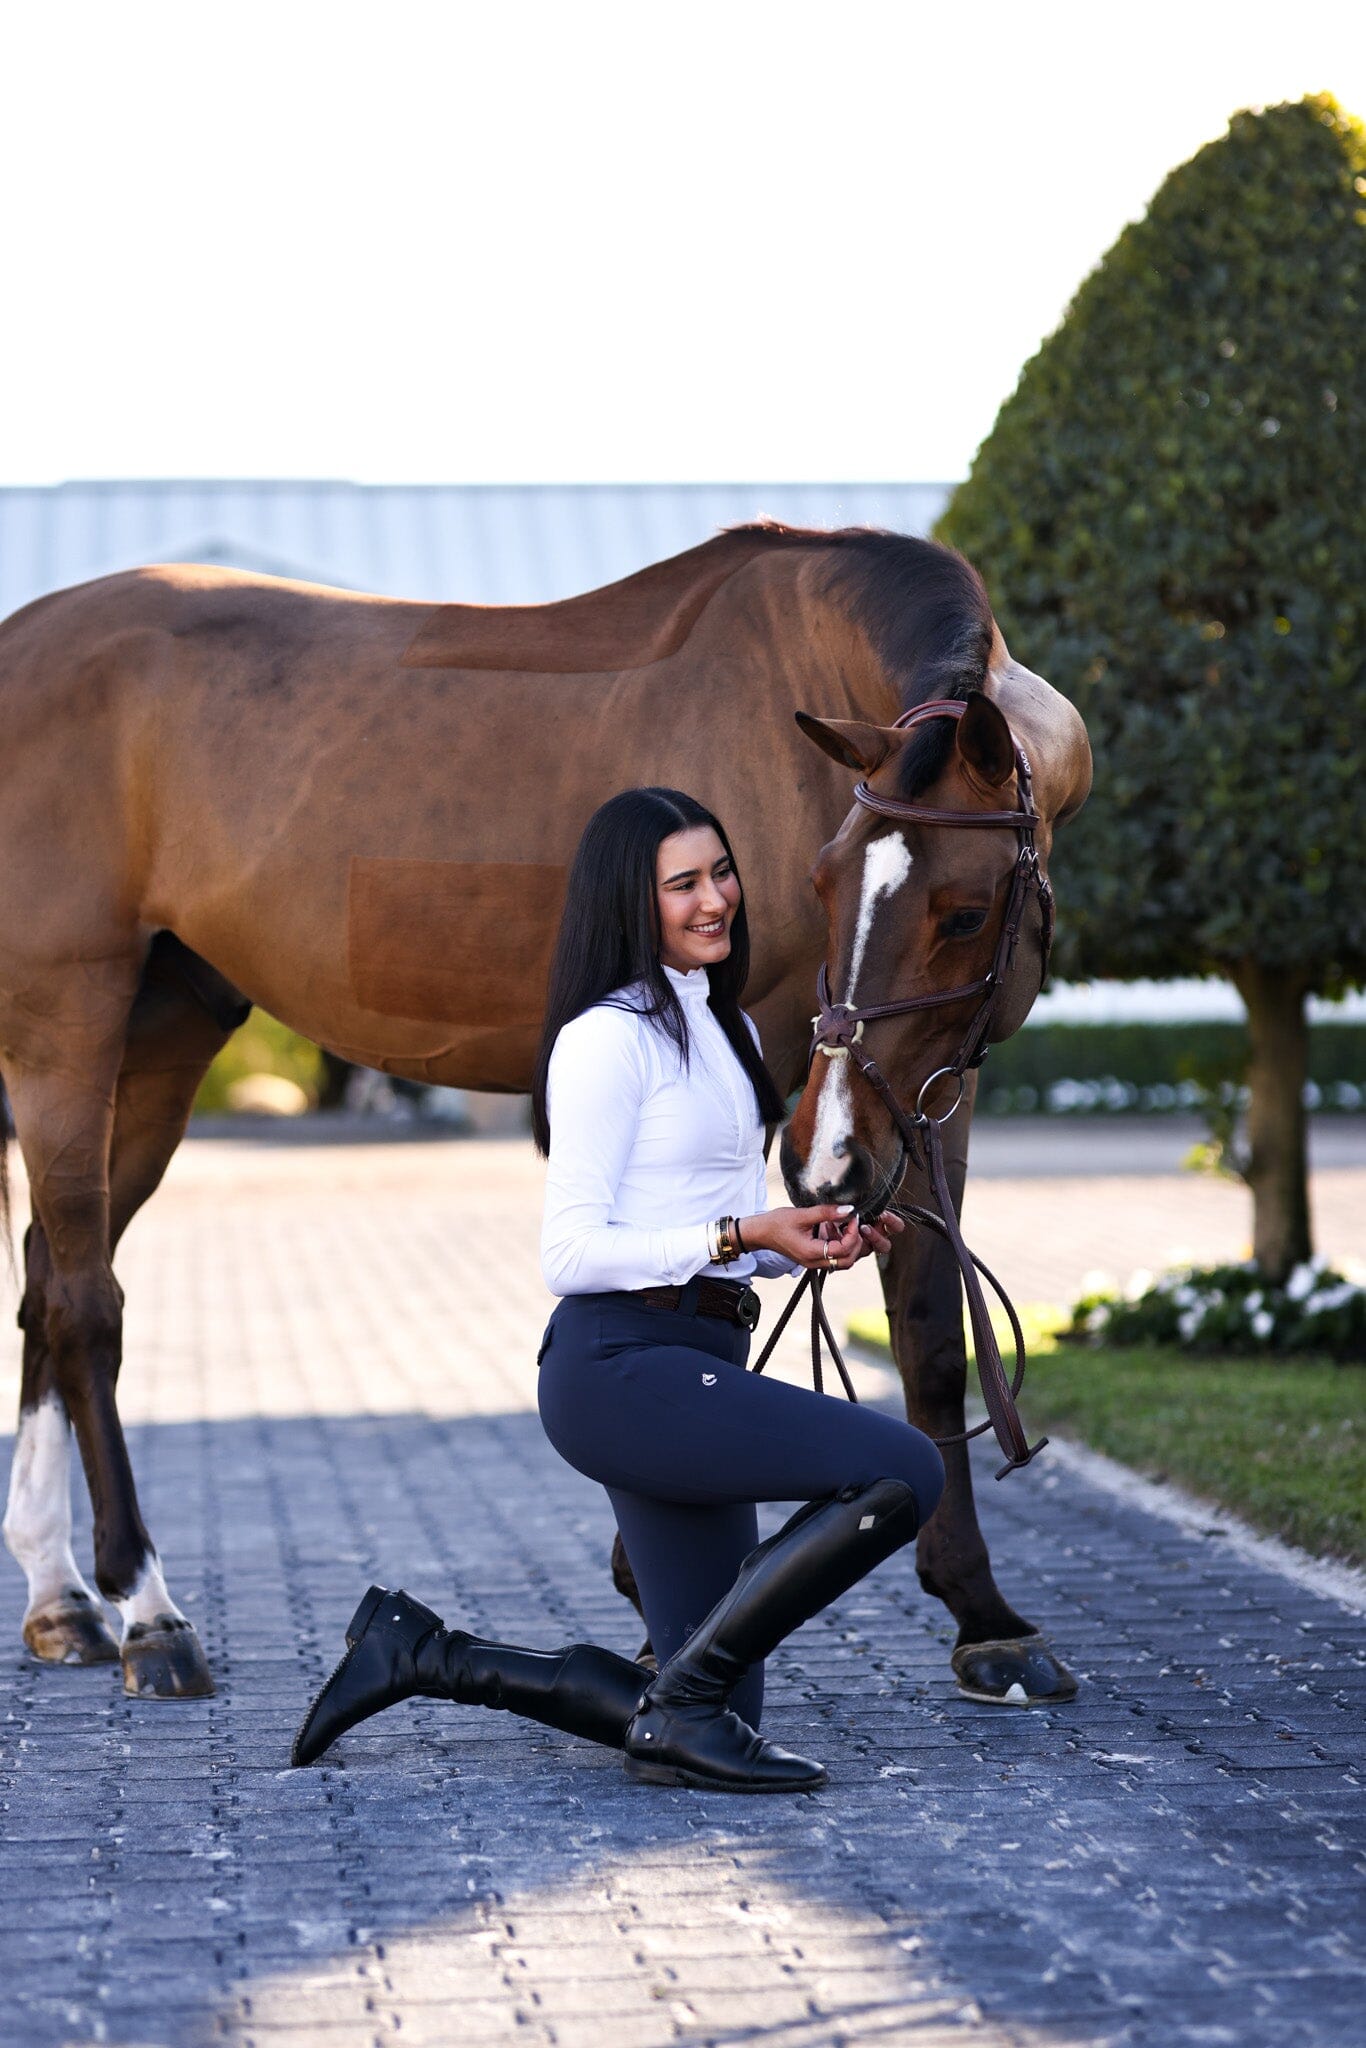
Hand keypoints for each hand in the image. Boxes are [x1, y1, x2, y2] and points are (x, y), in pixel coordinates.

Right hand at [740, 1206, 904, 1271]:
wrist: (760, 1232)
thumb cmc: (776, 1223)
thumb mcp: (802, 1215)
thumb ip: (826, 1213)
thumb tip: (849, 1210)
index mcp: (811, 1252)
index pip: (843, 1250)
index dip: (852, 1234)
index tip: (852, 1218)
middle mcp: (813, 1261)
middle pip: (847, 1261)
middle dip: (855, 1243)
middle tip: (853, 1224)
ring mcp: (813, 1262)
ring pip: (842, 1261)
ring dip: (848, 1245)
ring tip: (843, 1226)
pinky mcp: (812, 1257)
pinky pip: (833, 1257)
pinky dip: (839, 1245)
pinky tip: (833, 1229)